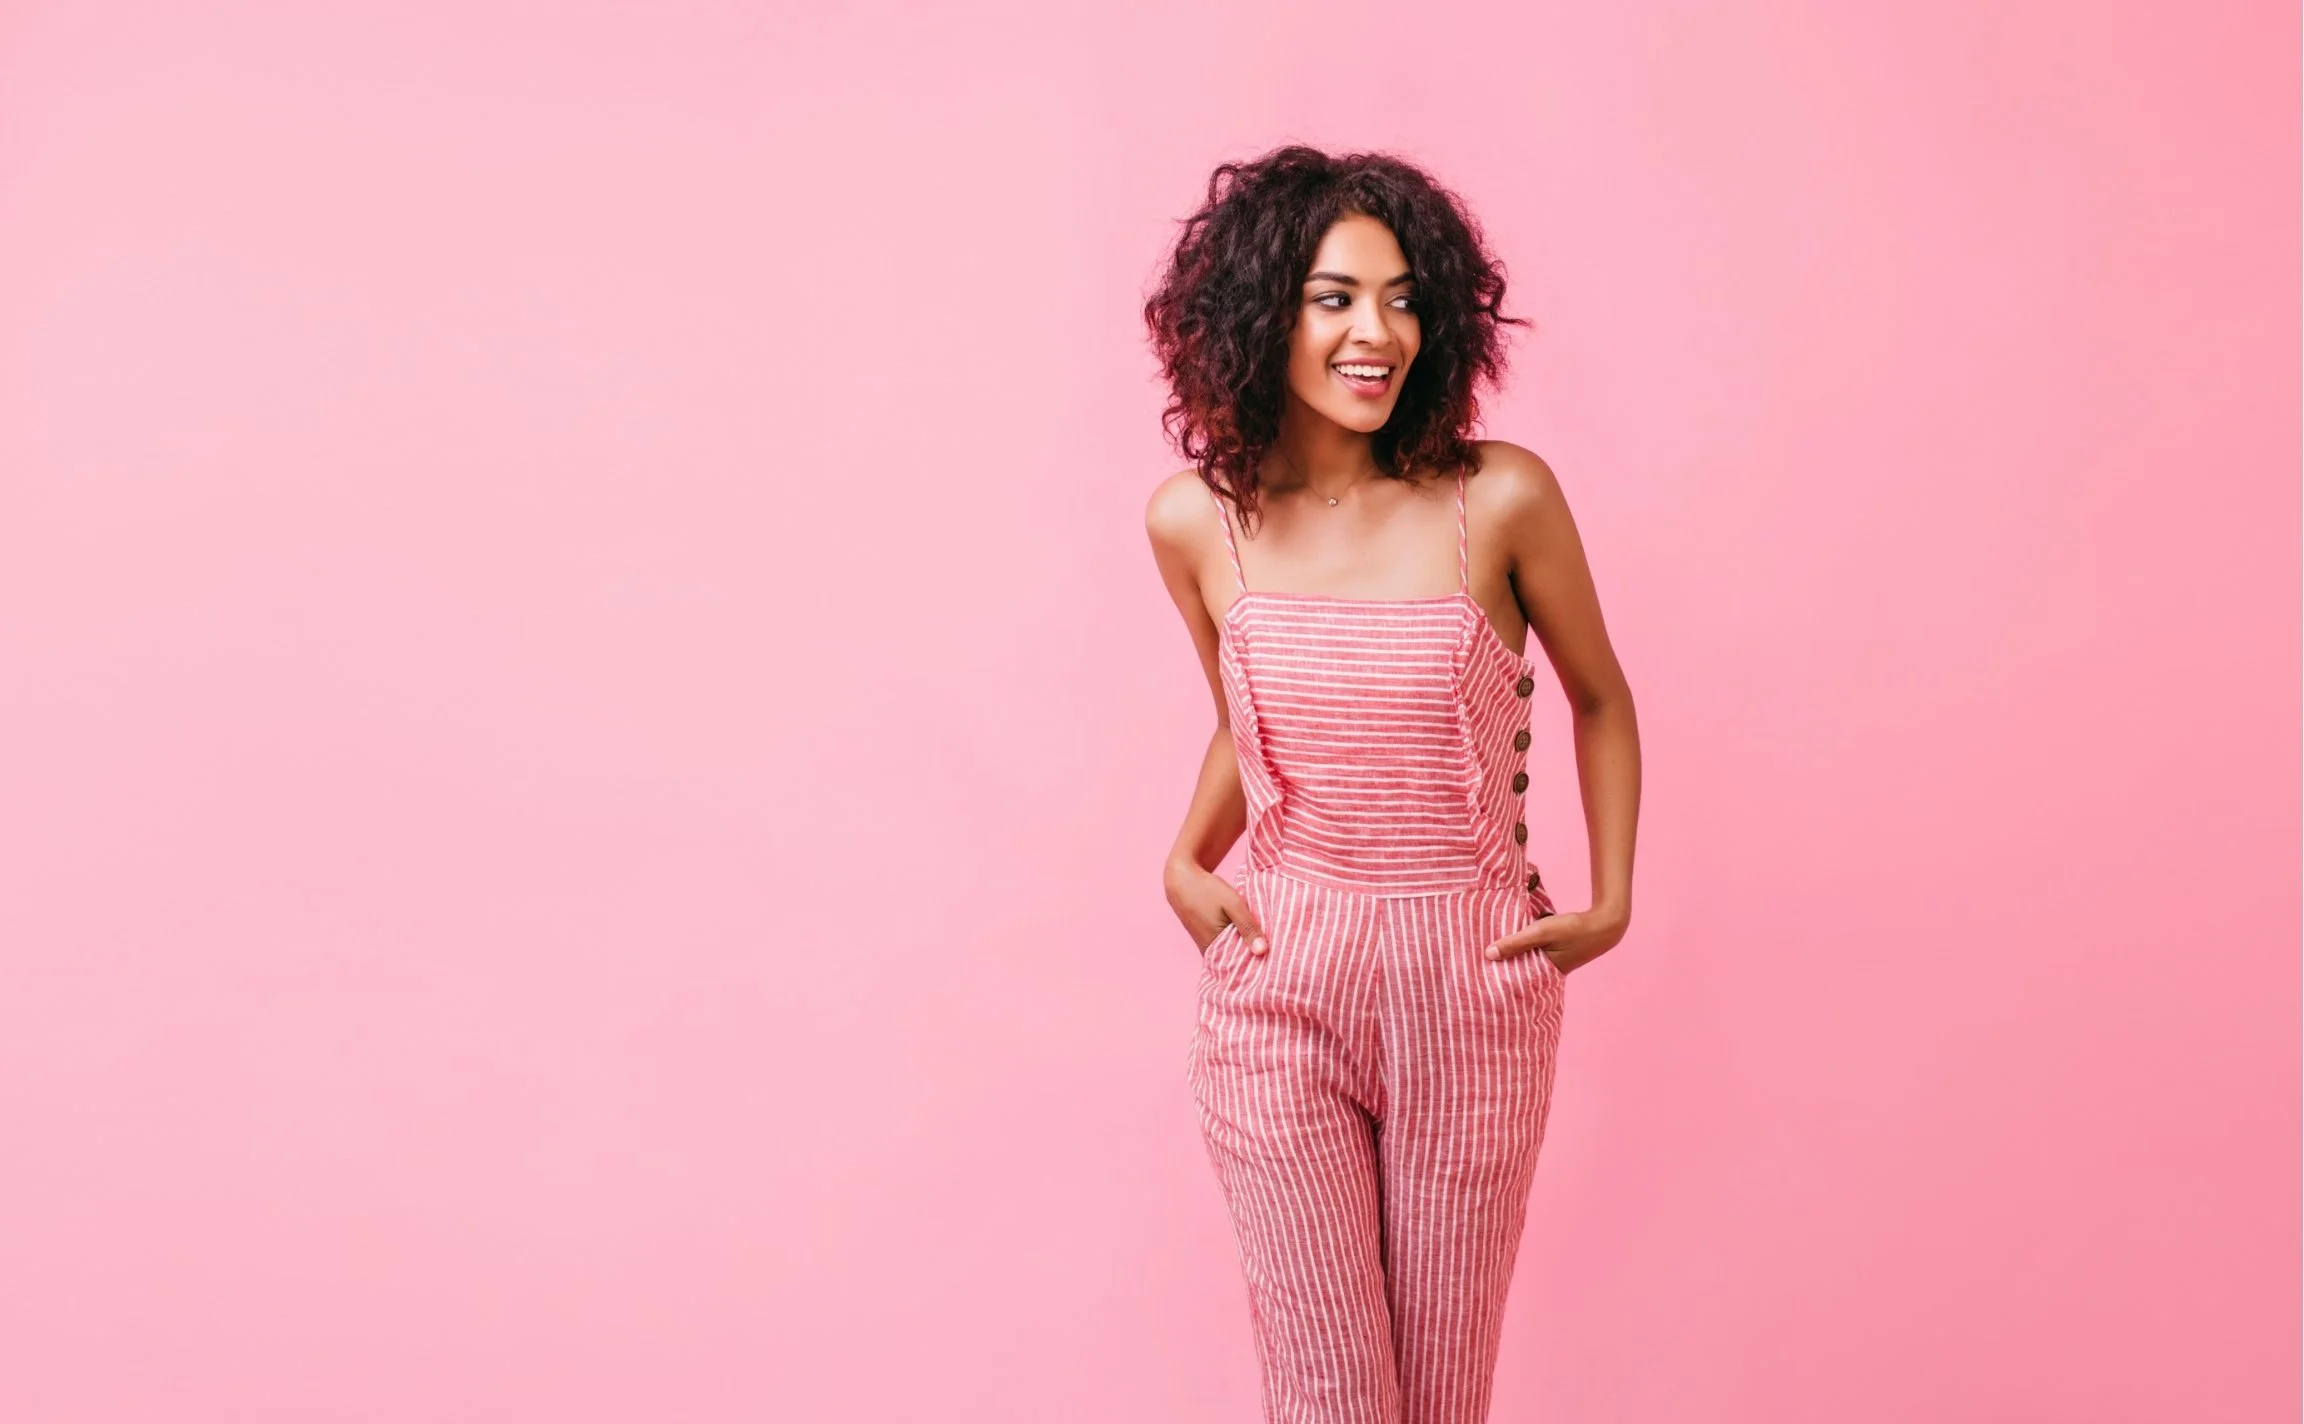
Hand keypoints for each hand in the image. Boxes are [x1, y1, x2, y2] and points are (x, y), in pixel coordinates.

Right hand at [1163, 858, 1268, 956]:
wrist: (1182, 880)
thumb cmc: (1207, 891)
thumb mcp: (1233, 905)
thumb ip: (1248, 927)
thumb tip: (1263, 951)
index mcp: (1214, 947)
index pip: (1240, 965)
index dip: (1257, 964)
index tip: (1274, 962)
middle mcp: (1208, 951)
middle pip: (1235, 960)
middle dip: (1253, 958)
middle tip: (1274, 954)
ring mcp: (1205, 945)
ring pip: (1230, 952)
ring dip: (1244, 948)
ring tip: (1264, 945)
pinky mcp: (1205, 938)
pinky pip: (1224, 946)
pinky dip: (1235, 941)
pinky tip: (1247, 935)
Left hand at [1484, 902, 1628, 975]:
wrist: (1605, 923)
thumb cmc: (1573, 928)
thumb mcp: (1541, 932)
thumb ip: (1516, 942)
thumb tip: (1488, 954)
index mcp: (1545, 974)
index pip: (1514, 978)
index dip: (1497, 975)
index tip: (1477, 975)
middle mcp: (1548, 972)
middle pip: (1518, 970)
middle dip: (1502, 966)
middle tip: (1476, 965)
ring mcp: (1552, 963)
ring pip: (1525, 959)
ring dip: (1512, 954)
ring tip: (1487, 952)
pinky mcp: (1555, 953)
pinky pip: (1533, 951)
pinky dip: (1523, 947)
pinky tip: (1509, 940)